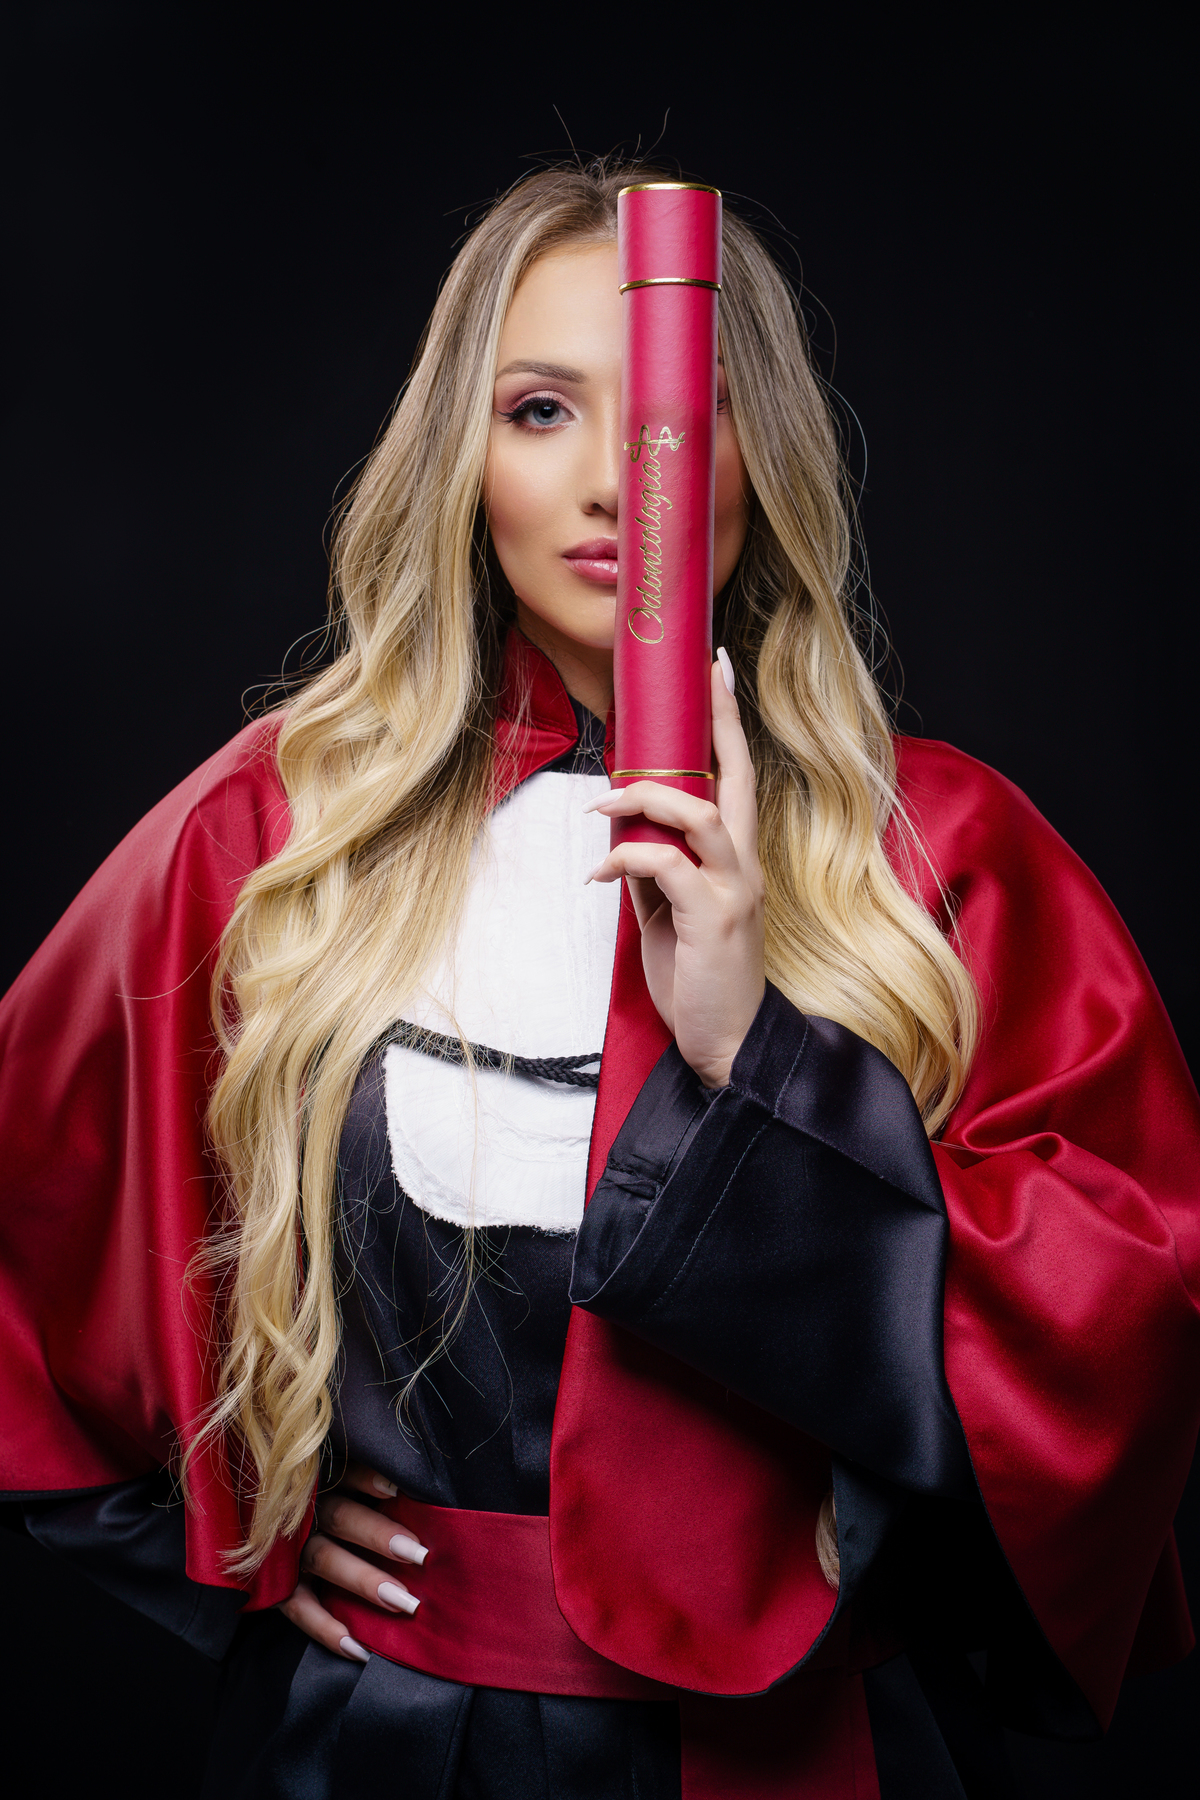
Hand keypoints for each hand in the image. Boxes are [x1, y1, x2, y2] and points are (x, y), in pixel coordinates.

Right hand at [277, 1463, 427, 1662]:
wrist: (258, 1535)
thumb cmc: (328, 1508)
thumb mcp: (337, 1488)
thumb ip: (366, 1489)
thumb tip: (417, 1497)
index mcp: (320, 1481)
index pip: (346, 1475)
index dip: (368, 1480)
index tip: (397, 1491)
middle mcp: (303, 1512)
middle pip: (341, 1517)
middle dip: (379, 1536)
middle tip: (419, 1555)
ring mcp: (287, 1550)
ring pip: (324, 1558)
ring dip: (363, 1580)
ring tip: (403, 1601)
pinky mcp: (277, 1585)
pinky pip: (300, 1608)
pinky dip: (327, 1629)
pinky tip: (358, 1648)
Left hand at [586, 657, 764, 1088]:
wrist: (724, 1041)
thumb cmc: (699, 976)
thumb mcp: (670, 913)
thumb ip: (656, 869)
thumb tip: (623, 834)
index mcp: (737, 858)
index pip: (740, 776)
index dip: (729, 723)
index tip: (718, 671)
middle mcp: (745, 865)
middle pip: (737, 777)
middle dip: (717, 724)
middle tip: (699, 678)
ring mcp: (733, 890)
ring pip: (699, 815)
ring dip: (646, 799)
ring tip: (603, 803)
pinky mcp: (713, 919)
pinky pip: (666, 868)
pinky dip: (626, 860)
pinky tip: (599, 874)